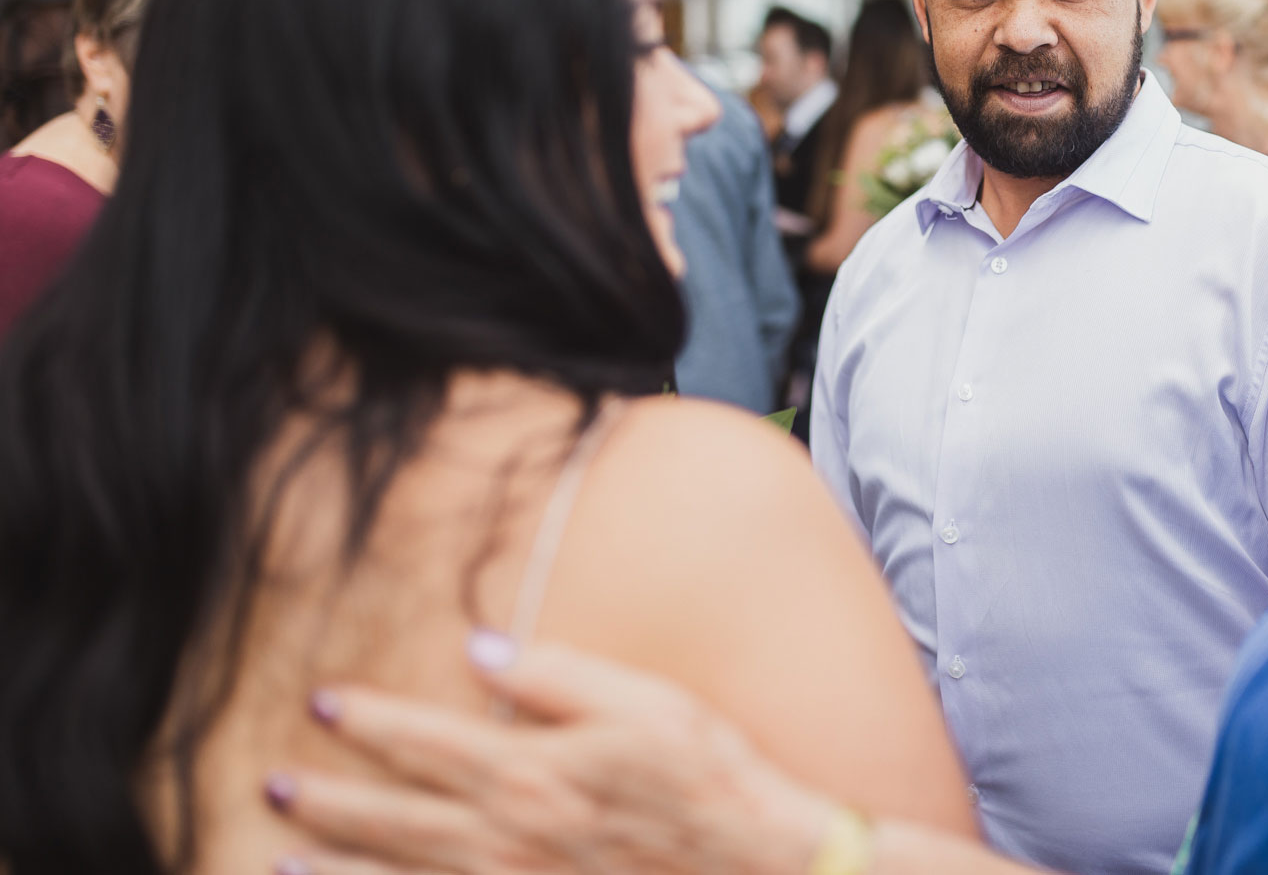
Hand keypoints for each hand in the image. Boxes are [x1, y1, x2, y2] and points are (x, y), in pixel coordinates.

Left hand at [266, 634, 830, 874]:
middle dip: (327, 800)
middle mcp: (505, 840)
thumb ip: (557, 675)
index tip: (324, 702)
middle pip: (394, 818)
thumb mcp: (646, 704)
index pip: (427, 740)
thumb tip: (478, 648)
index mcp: (531, 772)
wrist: (763, 869)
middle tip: (270, 784)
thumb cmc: (712, 782)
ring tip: (275, 858)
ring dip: (334, 869)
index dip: (369, 721)